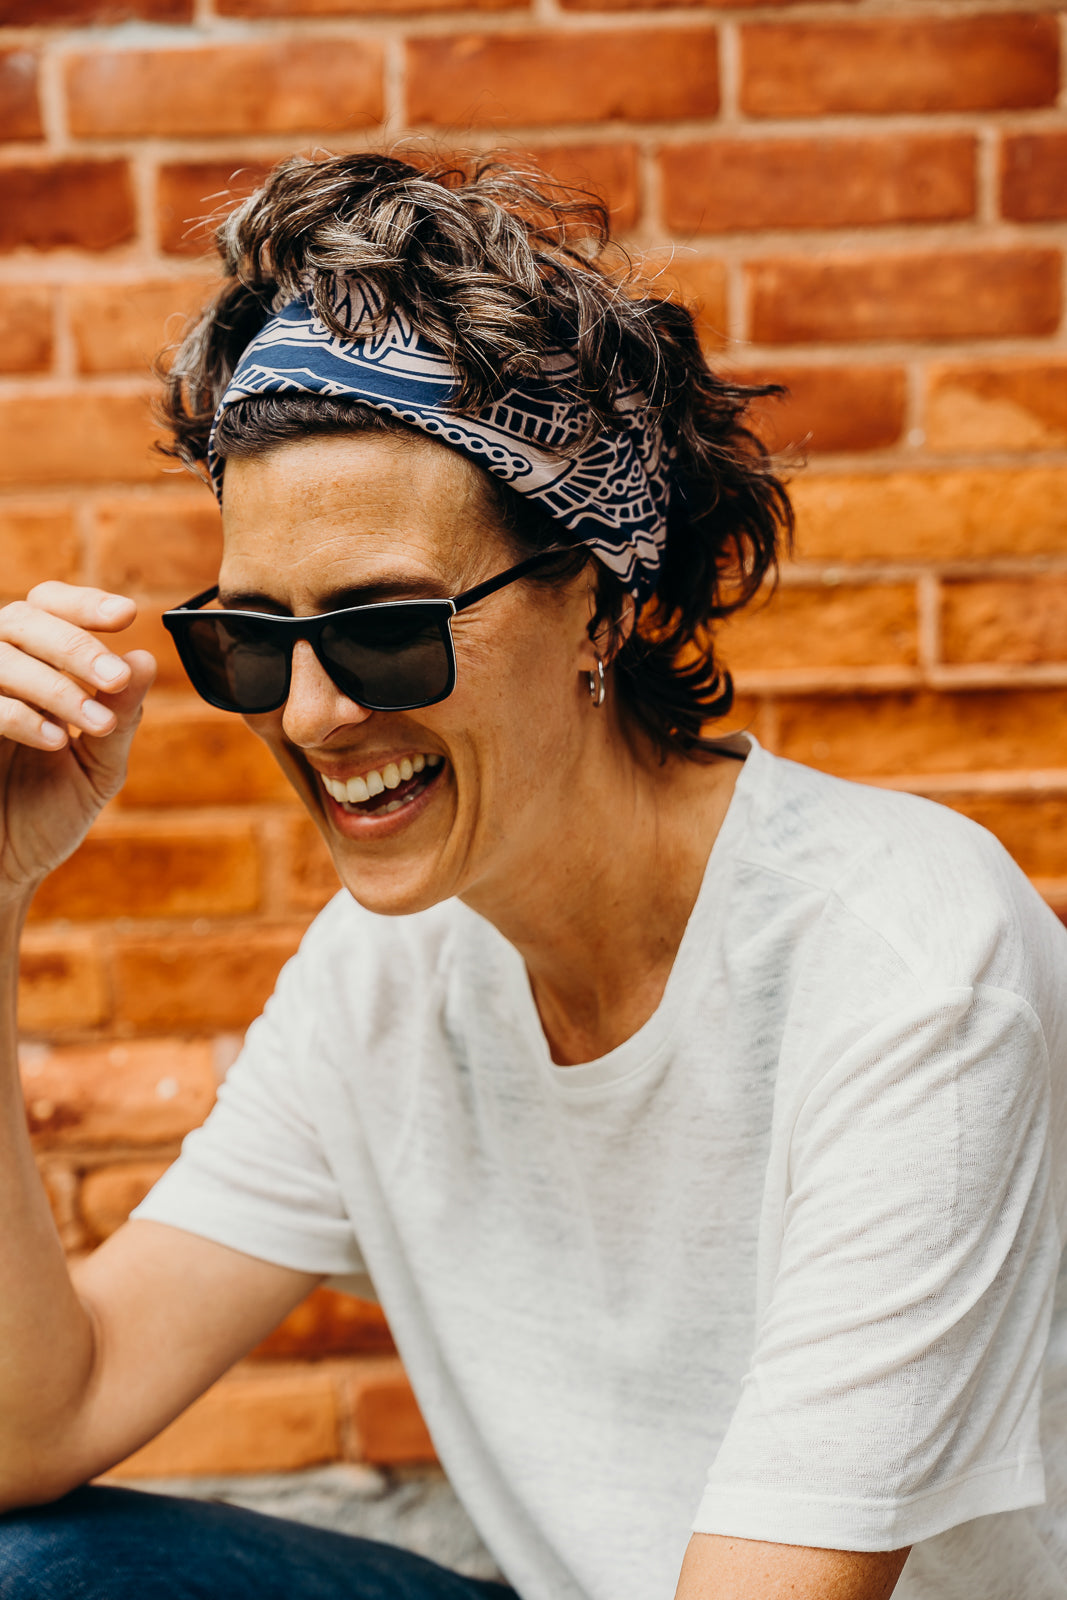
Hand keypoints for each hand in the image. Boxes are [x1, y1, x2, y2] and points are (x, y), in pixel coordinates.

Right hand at [0, 583, 155, 903]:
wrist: (4, 871)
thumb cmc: (46, 814)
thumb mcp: (97, 766)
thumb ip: (119, 717)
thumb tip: (144, 658)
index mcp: (34, 668)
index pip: (48, 607)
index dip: (82, 603)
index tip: (126, 616)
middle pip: (23, 618)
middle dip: (75, 644)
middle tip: (113, 677)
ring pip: (1, 654)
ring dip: (54, 683)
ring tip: (93, 722)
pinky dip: (19, 714)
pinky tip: (54, 740)